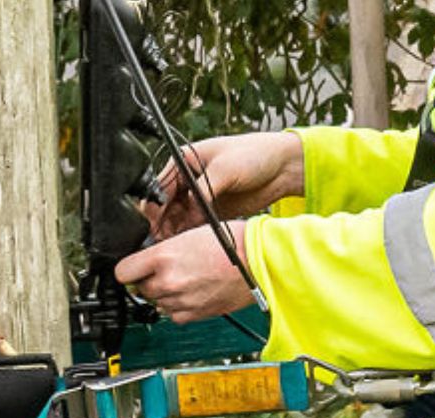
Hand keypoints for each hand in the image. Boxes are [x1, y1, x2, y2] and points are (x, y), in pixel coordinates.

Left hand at [115, 223, 254, 324]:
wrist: (260, 263)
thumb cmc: (233, 243)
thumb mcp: (190, 235)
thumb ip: (164, 251)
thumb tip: (149, 260)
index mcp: (164, 257)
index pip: (123, 271)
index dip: (129, 268)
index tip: (134, 267)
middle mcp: (167, 281)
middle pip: (140, 287)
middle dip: (151, 279)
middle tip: (171, 269)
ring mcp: (179, 301)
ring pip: (157, 301)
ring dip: (166, 293)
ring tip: (189, 278)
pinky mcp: (192, 315)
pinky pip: (173, 314)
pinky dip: (179, 306)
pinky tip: (195, 291)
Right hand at [146, 132, 303, 239]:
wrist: (283, 167)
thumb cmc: (254, 154)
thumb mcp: (224, 169)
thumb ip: (203, 190)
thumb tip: (188, 208)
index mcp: (185, 160)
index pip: (161, 185)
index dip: (154, 205)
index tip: (151, 222)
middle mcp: (189, 179)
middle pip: (165, 205)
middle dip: (161, 222)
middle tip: (158, 239)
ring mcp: (200, 196)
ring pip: (177, 218)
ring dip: (172, 232)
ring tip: (170, 245)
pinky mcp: (212, 211)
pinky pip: (194, 226)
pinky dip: (189, 235)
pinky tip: (186, 244)